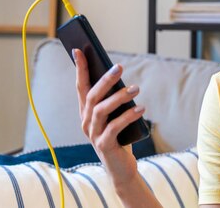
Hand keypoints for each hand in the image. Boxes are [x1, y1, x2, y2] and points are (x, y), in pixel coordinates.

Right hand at [73, 48, 145, 187]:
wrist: (121, 167)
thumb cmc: (120, 136)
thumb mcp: (115, 115)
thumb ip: (114, 99)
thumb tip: (120, 76)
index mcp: (86, 112)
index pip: (80, 86)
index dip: (79, 68)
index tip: (78, 50)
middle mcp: (86, 121)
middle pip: (92, 96)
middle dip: (105, 79)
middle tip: (119, 67)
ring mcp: (93, 134)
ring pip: (101, 110)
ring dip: (119, 97)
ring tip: (136, 88)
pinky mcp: (104, 145)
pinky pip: (115, 127)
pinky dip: (128, 116)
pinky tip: (141, 109)